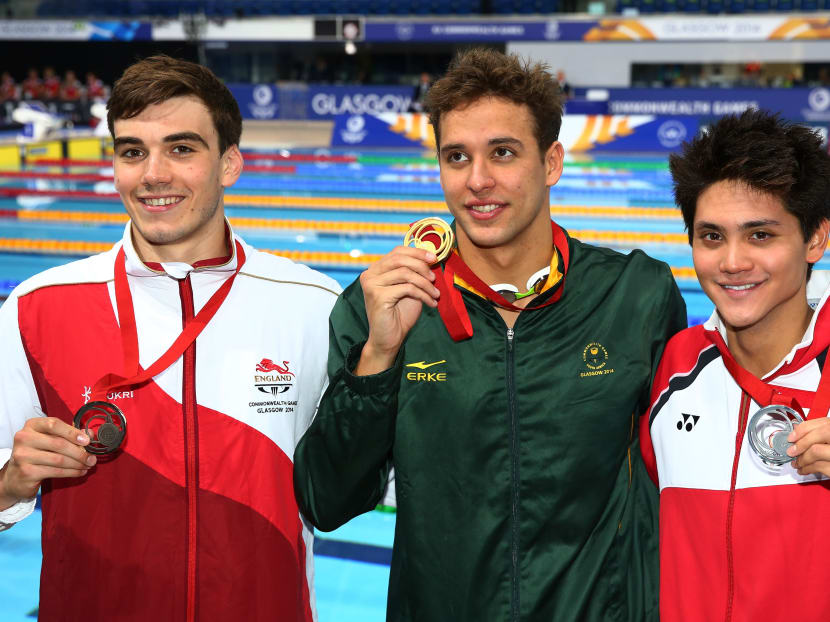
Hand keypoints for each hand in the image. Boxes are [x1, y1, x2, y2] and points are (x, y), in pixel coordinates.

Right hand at [0, 417, 94, 509]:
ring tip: (88, 465)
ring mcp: (23, 456)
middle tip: (92, 458)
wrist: (15, 476)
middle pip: (59, 444)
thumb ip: (69, 434)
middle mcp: (24, 438)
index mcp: (32, 425)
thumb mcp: (50, 439)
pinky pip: (55, 472)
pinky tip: (80, 472)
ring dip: (78, 463)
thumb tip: (90, 434)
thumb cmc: (37, 453)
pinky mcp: (26, 472)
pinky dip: (71, 472)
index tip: (87, 441)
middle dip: (80, 452)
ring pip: (59, 459)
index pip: (54, 424)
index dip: (73, 432)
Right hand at [356, 246, 439, 374]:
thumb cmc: (400, 314)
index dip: (417, 252)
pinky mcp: (378, 296)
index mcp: (376, 270)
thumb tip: (430, 257)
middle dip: (422, 266)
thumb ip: (414, 272)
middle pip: (400, 259)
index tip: (433, 258)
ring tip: (435, 294)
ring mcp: (372, 285)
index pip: (397, 251)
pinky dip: (423, 294)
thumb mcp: (409, 288)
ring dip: (425, 283)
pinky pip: (407, 288)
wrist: (389, 339)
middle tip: (435, 278)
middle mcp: (370, 274)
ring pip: (405, 273)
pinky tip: (431, 303)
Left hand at [787, 417, 829, 476]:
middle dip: (802, 443)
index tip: (792, 437)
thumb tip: (797, 431)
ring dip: (802, 458)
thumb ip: (819, 432)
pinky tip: (803, 470)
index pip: (824, 423)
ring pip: (817, 451)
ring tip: (796, 463)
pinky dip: (807, 469)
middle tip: (791, 452)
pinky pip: (820, 467)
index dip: (804, 429)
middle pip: (822, 434)